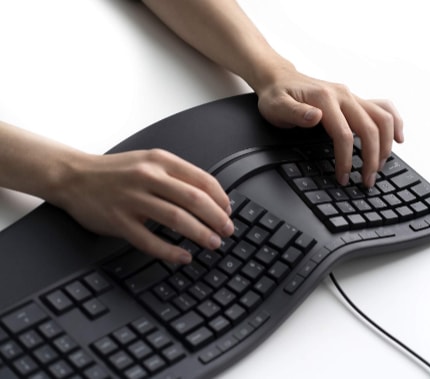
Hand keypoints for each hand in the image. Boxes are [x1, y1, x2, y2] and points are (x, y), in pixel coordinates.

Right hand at [54, 149, 232, 263]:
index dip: (221, 199)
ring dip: (200, 234)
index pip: (202, 180)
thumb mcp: (149, 162)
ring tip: (213, 243)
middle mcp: (148, 177)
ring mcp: (132, 199)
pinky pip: (150, 240)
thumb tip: (210, 198)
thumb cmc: (116, 172)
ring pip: (176, 219)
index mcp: (160, 161)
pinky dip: (170, 251)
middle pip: (194, 200)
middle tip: (227, 231)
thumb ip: (177, 176)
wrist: (73, 176)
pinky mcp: (119, 221)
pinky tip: (183, 257)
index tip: (229, 212)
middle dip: (216, 218)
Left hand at [255, 67, 403, 187]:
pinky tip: (399, 139)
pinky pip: (384, 109)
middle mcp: (344, 95)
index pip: (344, 134)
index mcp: (325, 99)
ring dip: (386, 145)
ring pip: (382, 119)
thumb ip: (295, 113)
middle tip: (367, 181)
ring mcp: (353, 97)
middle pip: (369, 128)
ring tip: (379, 167)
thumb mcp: (276, 106)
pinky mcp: (357, 100)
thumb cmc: (276, 96)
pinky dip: (395, 123)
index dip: (346, 159)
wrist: (280, 78)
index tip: (344, 177)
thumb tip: (315, 117)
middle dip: (372, 158)